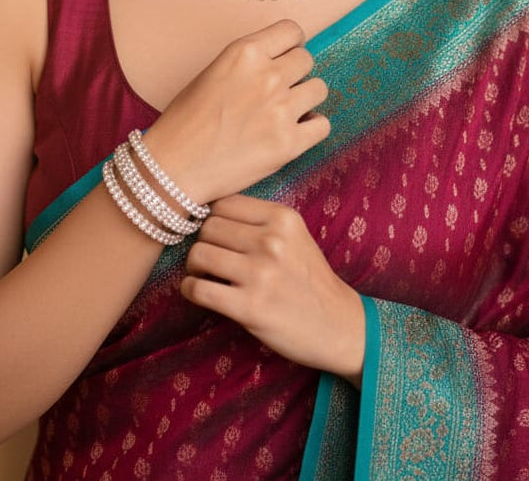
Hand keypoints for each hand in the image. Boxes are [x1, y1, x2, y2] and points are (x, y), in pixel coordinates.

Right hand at [144, 20, 328, 203]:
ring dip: (305, 99)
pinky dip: (311, 128)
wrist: (174, 168)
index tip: (285, 55)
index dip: (290, 44)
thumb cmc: (185, 121)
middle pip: (307, 59)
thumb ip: (249, 62)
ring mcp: (281, 110)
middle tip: (279, 90)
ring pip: (319, 89)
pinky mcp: (289, 143)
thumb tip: (280, 60)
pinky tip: (292, 133)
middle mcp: (267, 76)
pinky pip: (322, 125)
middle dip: (295, 73)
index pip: (292, 31)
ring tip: (285, 112)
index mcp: (245, 53)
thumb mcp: (213, 72)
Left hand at [181, 195, 364, 385]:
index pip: (223, 203)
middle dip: (203, 242)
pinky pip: (199, 289)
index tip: (216, 235)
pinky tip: (198, 291)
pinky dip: (190, 289)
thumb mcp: (294, 236)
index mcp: (283, 218)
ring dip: (193, 266)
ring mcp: (260, 274)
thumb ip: (259, 221)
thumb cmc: (309, 278)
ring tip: (203, 274)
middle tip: (208, 258)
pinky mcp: (249, 307)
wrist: (338, 325)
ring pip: (198, 254)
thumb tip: (207, 214)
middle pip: (208, 227)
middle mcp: (272, 241)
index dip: (214, 219)